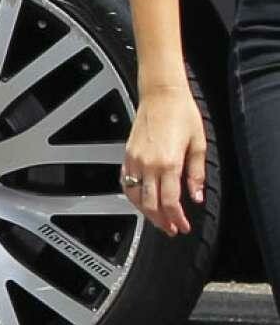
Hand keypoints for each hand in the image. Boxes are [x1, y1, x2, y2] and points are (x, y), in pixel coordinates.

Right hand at [122, 86, 205, 236]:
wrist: (161, 95)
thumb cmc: (181, 114)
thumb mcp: (198, 145)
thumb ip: (196, 174)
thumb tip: (196, 196)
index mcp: (168, 162)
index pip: (170, 202)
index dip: (176, 219)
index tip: (182, 226)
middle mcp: (148, 164)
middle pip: (150, 204)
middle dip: (161, 221)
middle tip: (170, 228)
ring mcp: (135, 160)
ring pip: (134, 196)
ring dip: (145, 211)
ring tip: (157, 218)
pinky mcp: (127, 155)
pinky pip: (125, 182)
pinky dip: (132, 195)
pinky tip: (141, 199)